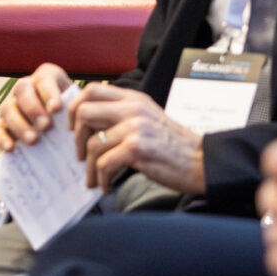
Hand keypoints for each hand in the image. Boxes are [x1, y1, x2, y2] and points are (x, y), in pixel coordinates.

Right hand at [0, 62, 74, 153]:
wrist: (64, 130)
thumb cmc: (75, 115)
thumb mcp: (80, 107)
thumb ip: (79, 110)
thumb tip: (83, 121)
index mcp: (47, 77)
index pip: (45, 79)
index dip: (50, 93)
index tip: (57, 109)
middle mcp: (27, 87)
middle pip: (22, 90)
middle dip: (33, 108)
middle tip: (45, 126)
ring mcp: (12, 104)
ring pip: (7, 108)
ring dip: (19, 124)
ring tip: (33, 140)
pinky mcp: (2, 124)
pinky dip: (0, 137)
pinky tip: (11, 148)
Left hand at [69, 83, 204, 194]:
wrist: (201, 161)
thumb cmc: (173, 146)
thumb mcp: (148, 119)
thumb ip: (123, 115)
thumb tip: (90, 124)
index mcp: (134, 99)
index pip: (93, 89)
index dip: (75, 107)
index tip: (74, 128)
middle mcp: (133, 109)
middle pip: (84, 111)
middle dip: (77, 137)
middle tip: (81, 154)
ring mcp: (135, 127)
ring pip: (93, 143)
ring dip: (89, 167)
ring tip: (94, 179)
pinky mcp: (137, 148)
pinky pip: (105, 164)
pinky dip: (102, 179)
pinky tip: (108, 186)